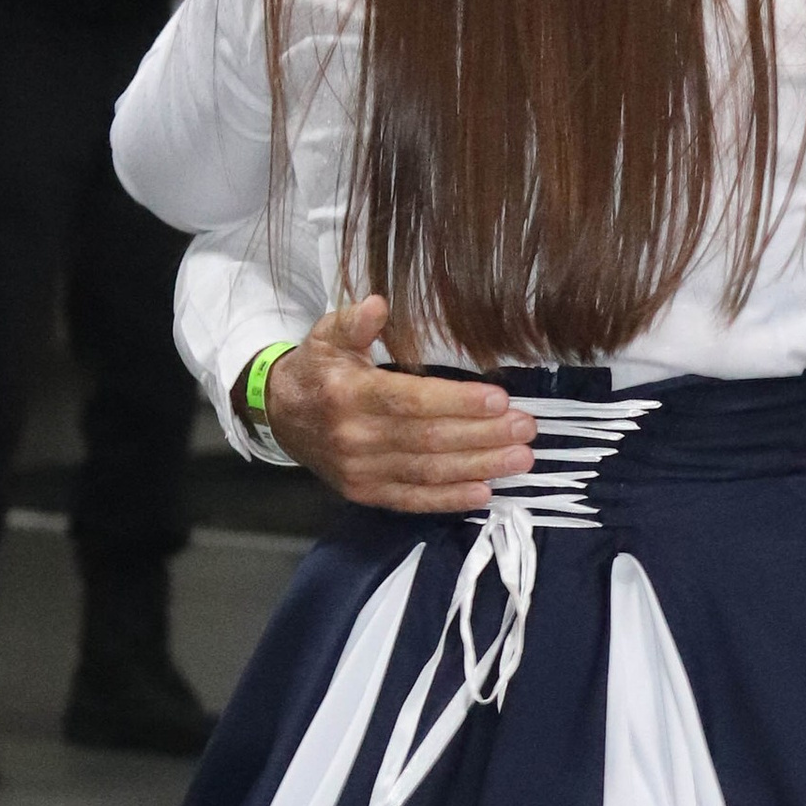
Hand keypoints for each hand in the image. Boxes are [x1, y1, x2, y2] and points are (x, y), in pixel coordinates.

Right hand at [262, 292, 534, 511]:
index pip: (412, 401)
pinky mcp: (365, 493)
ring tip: (520, 458)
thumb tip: (379, 305)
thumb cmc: (317, 370)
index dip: (458, 402)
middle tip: (526, 428)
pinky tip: (484, 492)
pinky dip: (450, 499)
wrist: (280, 415)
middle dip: (483, 435)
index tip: (500, 399)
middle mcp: (355, 437)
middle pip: (429, 440)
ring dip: (479, 467)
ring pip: (428, 472)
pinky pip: (413, 500)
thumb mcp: (327, 335)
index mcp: (349, 395)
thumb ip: (354, 321)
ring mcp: (360, 471)